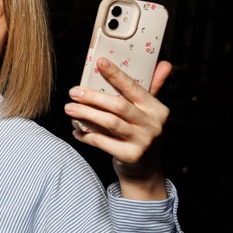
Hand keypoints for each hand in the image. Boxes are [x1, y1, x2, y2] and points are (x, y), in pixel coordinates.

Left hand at [66, 59, 172, 198]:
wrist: (145, 171)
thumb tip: (164, 63)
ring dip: (86, 114)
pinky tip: (76, 130)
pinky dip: (86, 135)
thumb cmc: (141, 134)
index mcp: (157, 109)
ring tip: (69, 108)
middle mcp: (153, 124)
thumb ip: (152, 88)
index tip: (100, 62)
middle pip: (118, 105)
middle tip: (73, 91)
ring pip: (109, 123)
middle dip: (93, 97)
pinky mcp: (130, 156)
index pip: (134, 87)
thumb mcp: (149, 112)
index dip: (116, 74)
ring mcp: (143, 141)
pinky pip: (103, 142)